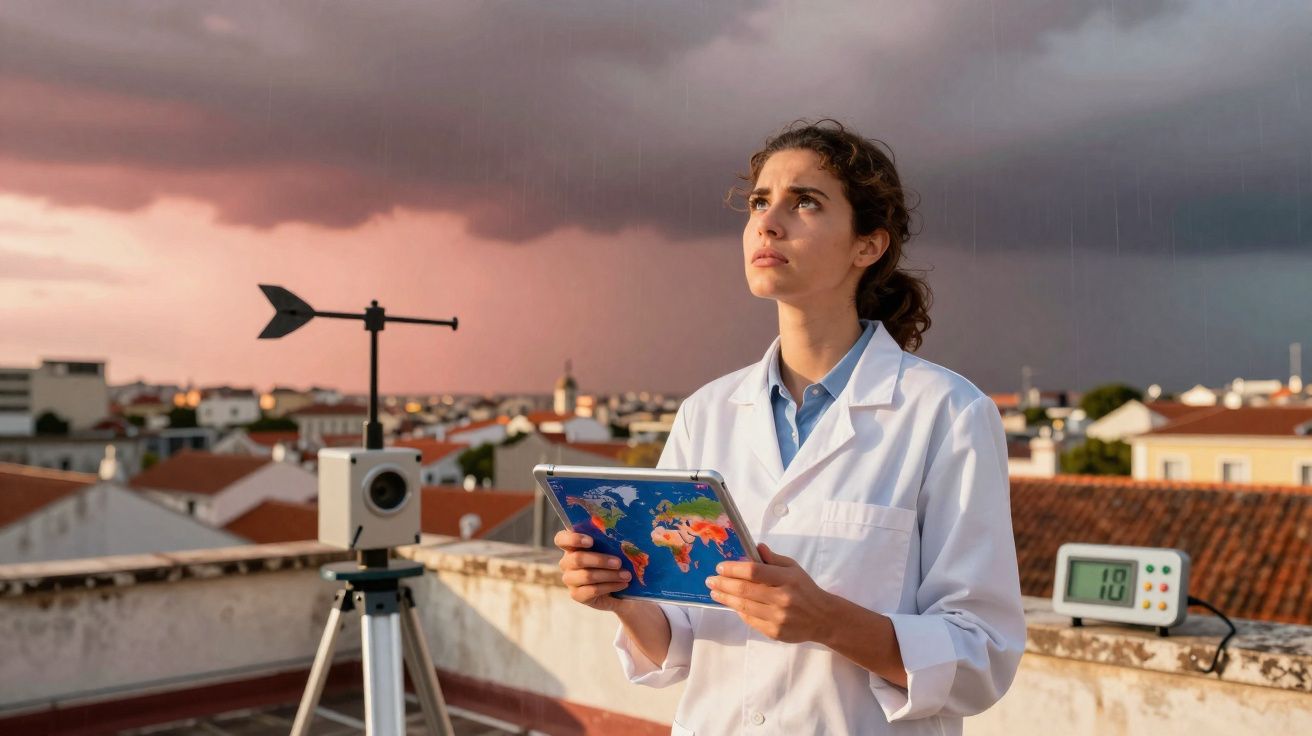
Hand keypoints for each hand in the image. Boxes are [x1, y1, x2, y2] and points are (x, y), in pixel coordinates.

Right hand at [554, 530, 631, 612]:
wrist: (618, 588)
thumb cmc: (613, 562)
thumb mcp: (611, 550)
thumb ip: (610, 542)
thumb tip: (624, 539)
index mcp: (572, 546)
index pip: (561, 539)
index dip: (573, 539)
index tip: (591, 541)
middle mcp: (566, 562)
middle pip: (577, 559)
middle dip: (600, 560)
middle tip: (619, 562)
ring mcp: (569, 579)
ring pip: (587, 576)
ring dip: (609, 575)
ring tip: (626, 575)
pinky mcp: (576, 595)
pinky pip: (592, 590)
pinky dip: (610, 586)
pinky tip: (622, 584)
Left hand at [706, 542, 835, 643]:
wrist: (823, 618)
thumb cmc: (805, 589)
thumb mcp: (794, 568)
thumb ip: (774, 559)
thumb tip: (756, 548)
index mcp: (787, 579)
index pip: (754, 571)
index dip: (734, 569)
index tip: (720, 567)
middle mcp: (782, 598)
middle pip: (745, 590)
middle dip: (723, 584)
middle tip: (710, 580)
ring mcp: (778, 617)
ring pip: (744, 607)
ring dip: (725, 598)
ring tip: (715, 591)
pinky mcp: (774, 632)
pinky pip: (750, 620)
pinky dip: (739, 611)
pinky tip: (731, 604)